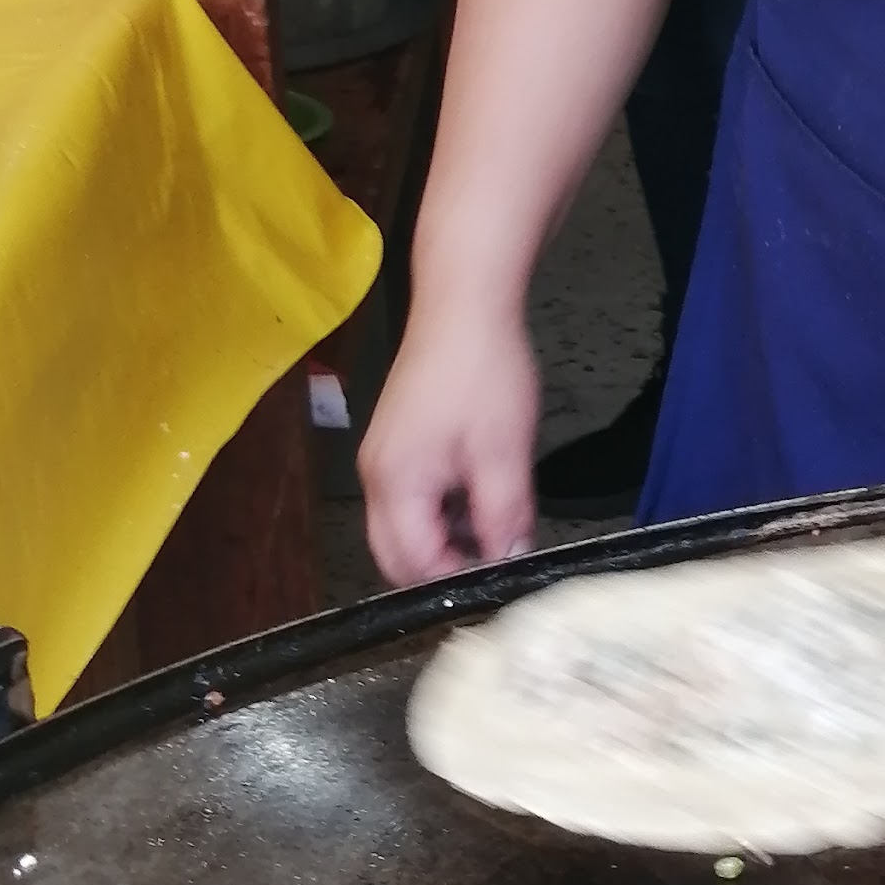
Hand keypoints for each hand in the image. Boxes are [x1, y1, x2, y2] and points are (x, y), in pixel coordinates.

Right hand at [359, 292, 544, 585]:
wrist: (463, 304)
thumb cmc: (481, 372)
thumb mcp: (503, 453)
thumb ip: (504, 517)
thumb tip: (508, 563)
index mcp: (396, 485)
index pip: (414, 565)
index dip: (457, 580)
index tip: (500, 579)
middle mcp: (376, 478)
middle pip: (397, 555)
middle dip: (443, 569)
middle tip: (495, 561)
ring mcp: (383, 460)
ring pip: (404, 530)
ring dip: (444, 541)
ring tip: (495, 528)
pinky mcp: (396, 445)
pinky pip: (411, 501)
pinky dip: (441, 514)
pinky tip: (481, 498)